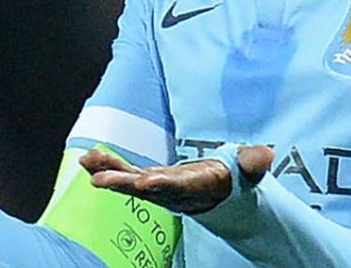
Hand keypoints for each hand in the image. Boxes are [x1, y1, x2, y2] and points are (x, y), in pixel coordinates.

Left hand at [79, 145, 274, 214]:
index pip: (181, 186)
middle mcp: (174, 191)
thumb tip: (264, 154)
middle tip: (100, 180)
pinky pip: (124, 175)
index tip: (146, 181)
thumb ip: (252, 163)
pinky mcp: (147, 182)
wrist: (220, 194)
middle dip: (123, 184)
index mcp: (199, 187)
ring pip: (130, 182)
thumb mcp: (246, 170)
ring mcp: (158, 189)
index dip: (164, 184)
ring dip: (108, 173)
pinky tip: (87, 160)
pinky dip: (106, 167)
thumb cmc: (233, 178)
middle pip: (146, 189)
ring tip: (86, 163)